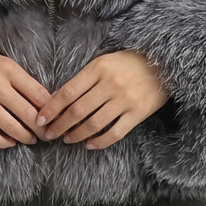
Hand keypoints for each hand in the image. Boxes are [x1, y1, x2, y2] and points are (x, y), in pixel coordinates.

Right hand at [0, 46, 50, 148]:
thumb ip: (18, 77)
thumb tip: (40, 97)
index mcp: (8, 69)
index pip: (39, 93)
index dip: (51, 109)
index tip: (56, 116)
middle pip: (29, 114)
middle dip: (43, 128)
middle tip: (49, 134)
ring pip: (13, 128)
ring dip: (26, 137)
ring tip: (32, 139)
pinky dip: (4, 142)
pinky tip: (11, 142)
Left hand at [36, 50, 169, 149]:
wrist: (165, 63)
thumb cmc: (129, 62)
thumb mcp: (105, 61)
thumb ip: (86, 78)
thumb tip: (60, 99)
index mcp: (98, 68)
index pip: (68, 92)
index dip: (51, 108)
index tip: (40, 119)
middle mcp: (110, 84)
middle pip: (77, 110)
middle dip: (59, 125)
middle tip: (48, 134)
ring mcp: (125, 99)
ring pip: (94, 123)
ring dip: (77, 134)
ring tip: (67, 139)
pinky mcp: (139, 112)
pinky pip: (116, 132)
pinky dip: (100, 141)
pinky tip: (90, 145)